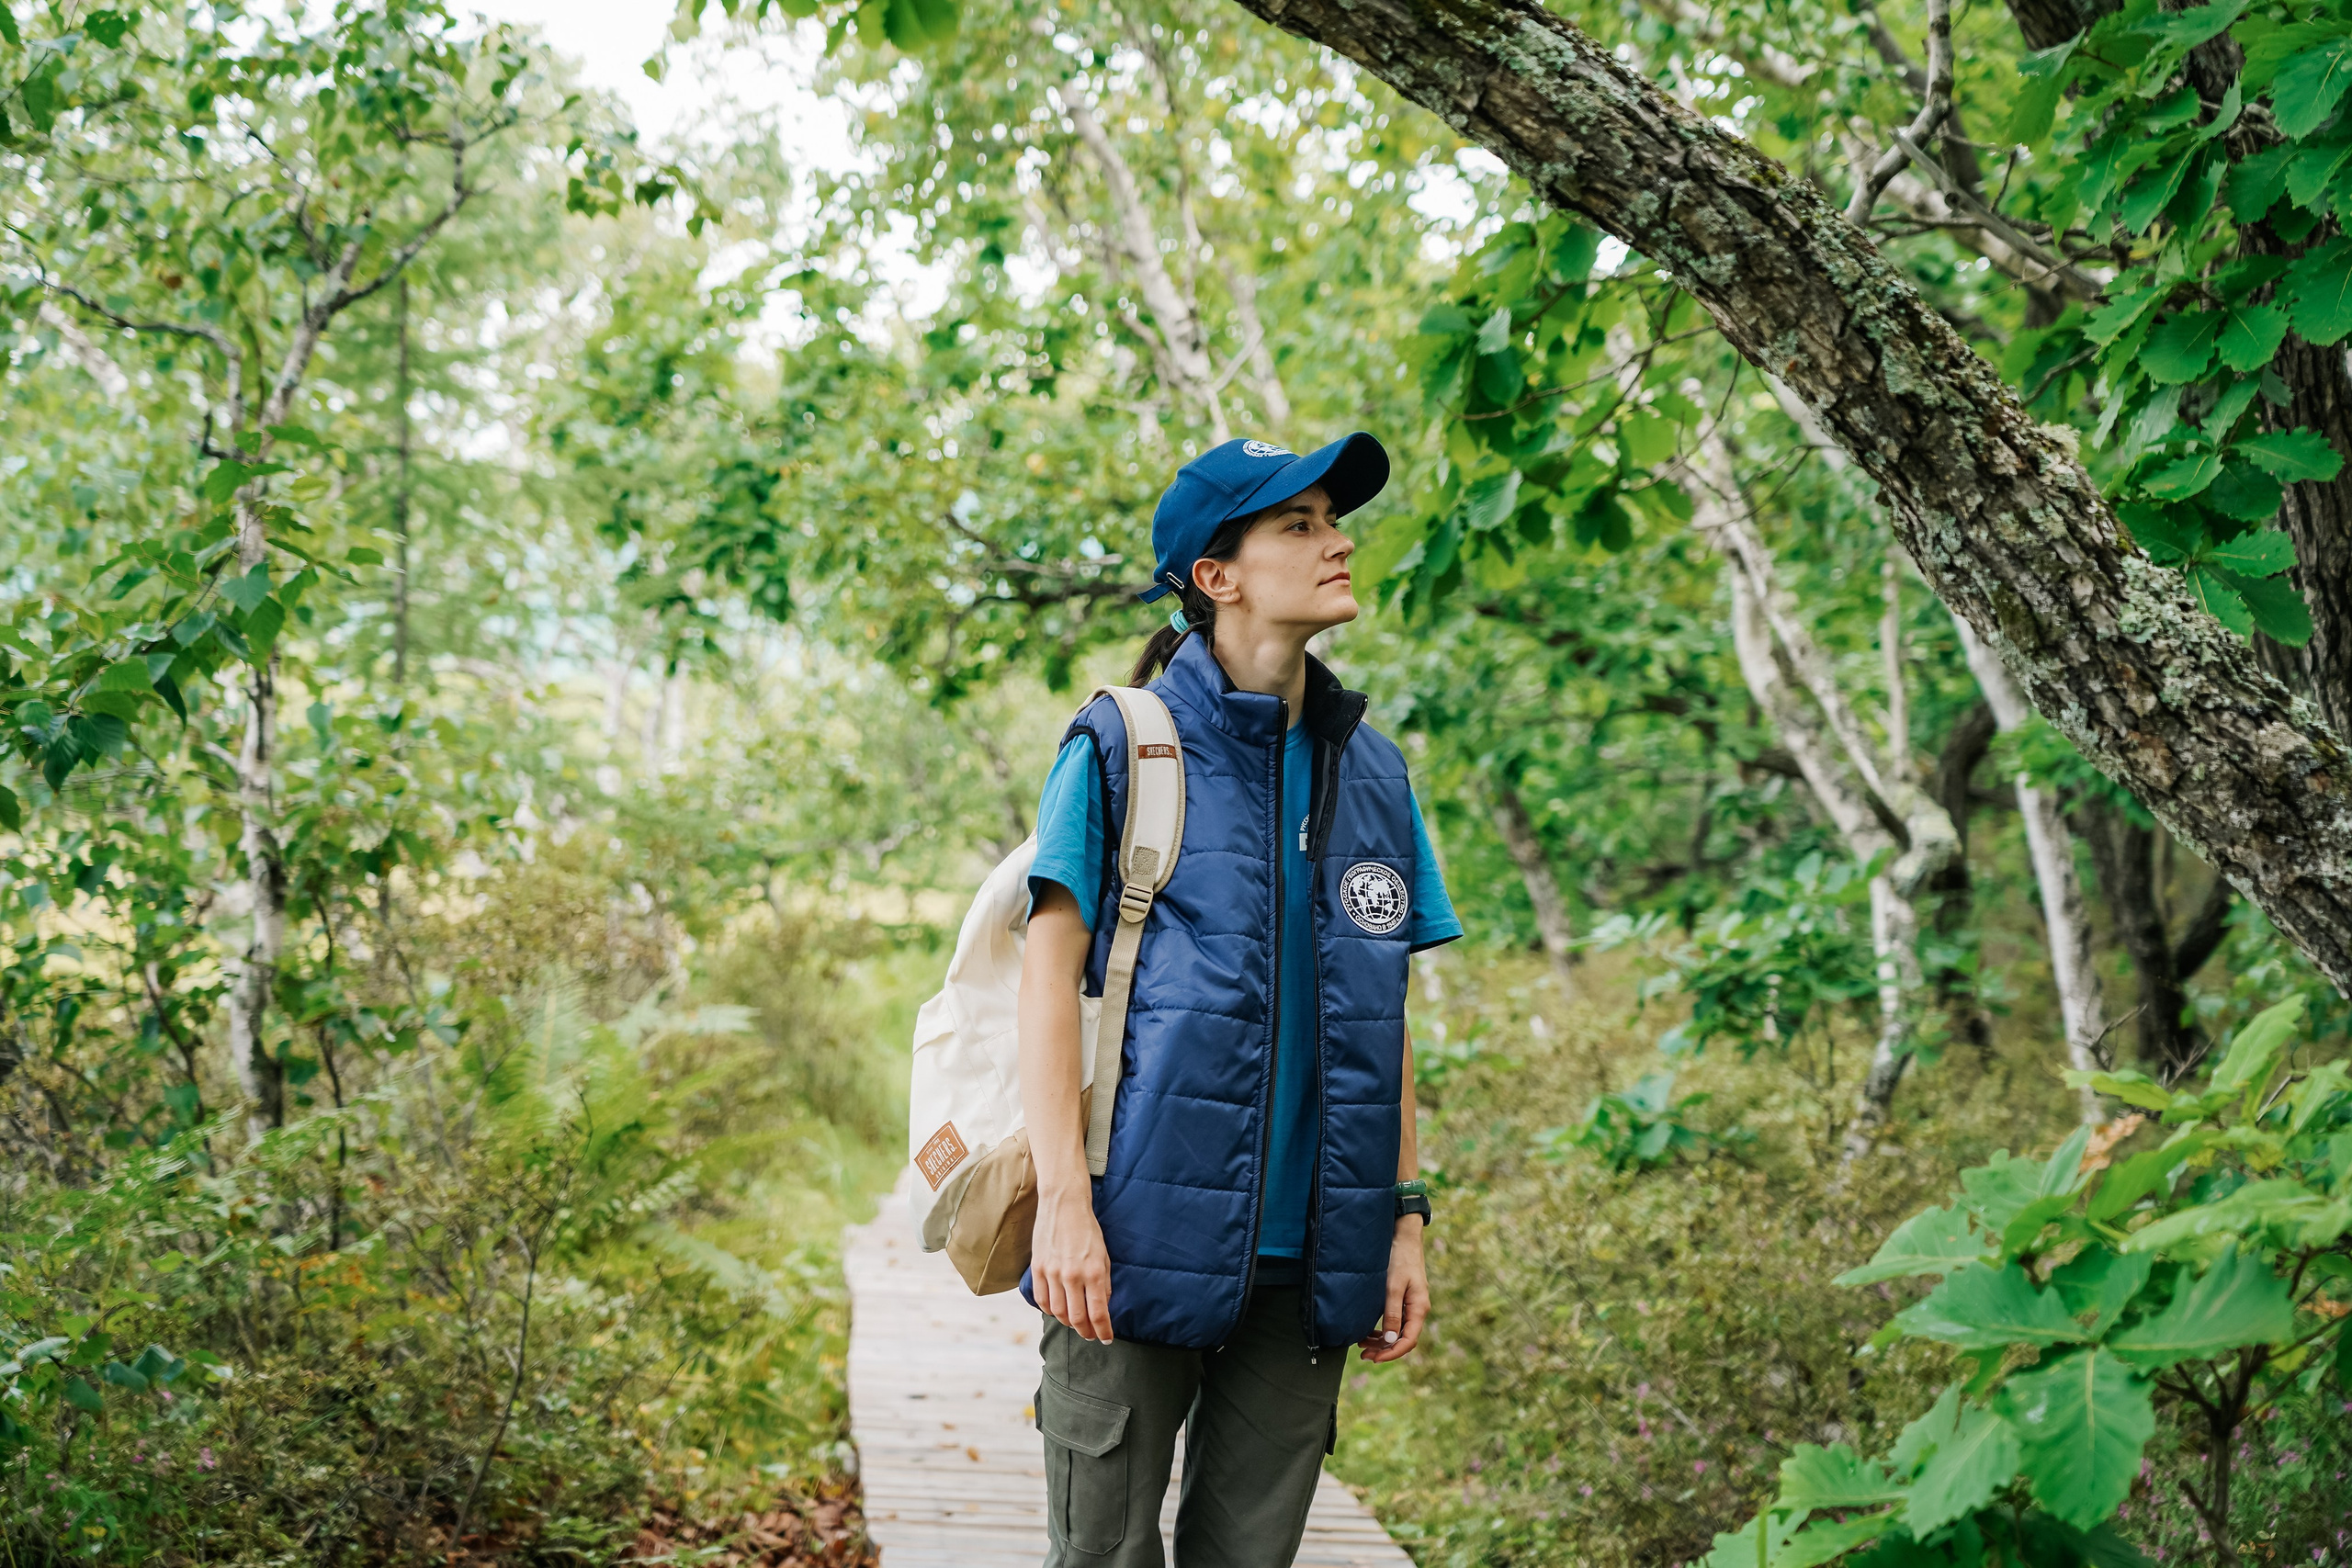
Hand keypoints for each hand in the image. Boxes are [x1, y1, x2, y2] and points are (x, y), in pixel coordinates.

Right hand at [1031, 1185, 1114, 1341]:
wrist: (1064, 1204)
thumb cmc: (1088, 1229)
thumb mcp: (1104, 1255)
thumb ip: (1104, 1283)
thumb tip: (1102, 1306)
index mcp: (1093, 1272)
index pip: (1098, 1313)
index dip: (1103, 1331)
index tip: (1106, 1339)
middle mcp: (1072, 1275)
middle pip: (1077, 1319)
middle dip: (1086, 1332)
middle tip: (1091, 1335)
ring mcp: (1052, 1273)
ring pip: (1058, 1313)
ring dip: (1068, 1323)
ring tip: (1076, 1323)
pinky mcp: (1038, 1268)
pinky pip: (1042, 1300)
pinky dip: (1050, 1311)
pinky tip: (1058, 1310)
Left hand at [1357, 1216, 1427, 1362]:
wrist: (1403, 1235)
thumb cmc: (1399, 1258)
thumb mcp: (1393, 1286)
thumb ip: (1391, 1313)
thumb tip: (1388, 1341)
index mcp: (1419, 1308)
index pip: (1408, 1340)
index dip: (1392, 1353)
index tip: (1374, 1359)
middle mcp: (1417, 1309)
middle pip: (1403, 1339)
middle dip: (1384, 1350)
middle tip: (1363, 1356)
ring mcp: (1410, 1304)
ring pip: (1397, 1332)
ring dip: (1381, 1341)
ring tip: (1362, 1346)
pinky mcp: (1402, 1299)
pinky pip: (1394, 1321)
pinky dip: (1381, 1330)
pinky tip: (1367, 1332)